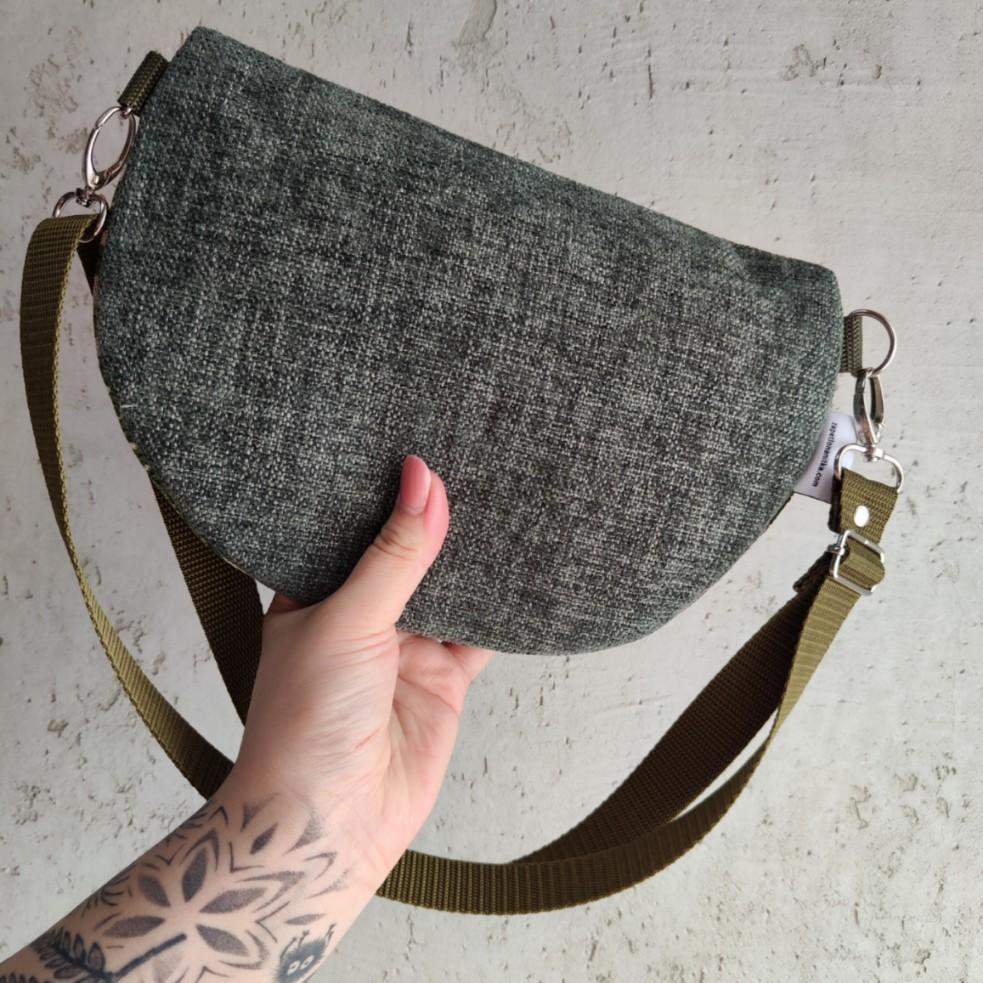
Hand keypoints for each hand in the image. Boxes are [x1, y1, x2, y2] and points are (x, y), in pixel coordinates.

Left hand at [231, 455, 493, 878]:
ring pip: (447, 592)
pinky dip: (501, 613)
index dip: (382, 492)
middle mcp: (361, 618)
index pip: (352, 530)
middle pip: (406, 557)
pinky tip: (524, 576)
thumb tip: (421, 482)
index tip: (416, 445)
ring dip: (471, 562)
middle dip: (434, 521)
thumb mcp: (346, 621)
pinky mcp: (443, 681)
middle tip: (471, 461)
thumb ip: (393, 556)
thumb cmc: (304, 724)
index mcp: (315, 596)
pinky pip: (478, 636)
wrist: (331, 825)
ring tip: (504, 501)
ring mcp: (404, 650)